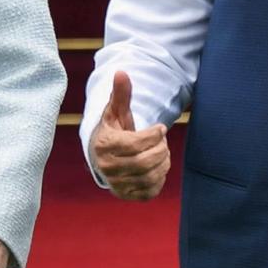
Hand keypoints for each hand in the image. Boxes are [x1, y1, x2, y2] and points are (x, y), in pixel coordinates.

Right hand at [90, 71, 169, 201]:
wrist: (104, 156)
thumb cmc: (113, 129)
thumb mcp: (115, 111)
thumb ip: (120, 93)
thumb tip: (121, 72)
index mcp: (103, 145)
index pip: (133, 144)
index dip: (153, 136)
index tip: (161, 128)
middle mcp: (106, 168)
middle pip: (143, 162)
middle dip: (161, 149)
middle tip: (164, 142)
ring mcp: (116, 184)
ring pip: (149, 177)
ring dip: (163, 163)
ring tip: (163, 153)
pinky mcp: (127, 196)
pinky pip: (150, 191)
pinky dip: (160, 179)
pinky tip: (158, 167)